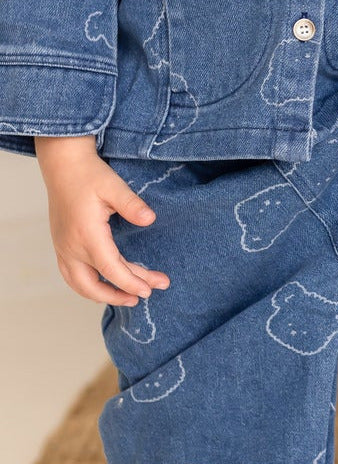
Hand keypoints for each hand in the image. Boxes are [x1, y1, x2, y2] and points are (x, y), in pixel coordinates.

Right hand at [35, 136, 170, 305]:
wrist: (63, 167)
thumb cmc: (89, 175)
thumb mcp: (114, 186)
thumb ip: (132, 205)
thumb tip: (150, 220)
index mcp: (86, 235)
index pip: (110, 268)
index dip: (130, 281)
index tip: (149, 289)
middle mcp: (71, 247)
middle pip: (93, 285)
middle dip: (120, 293)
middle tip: (147, 294)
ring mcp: (63, 248)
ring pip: (79, 284)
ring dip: (102, 294)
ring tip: (128, 297)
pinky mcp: (61, 245)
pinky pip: (72, 276)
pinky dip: (88, 286)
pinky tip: (104, 286)